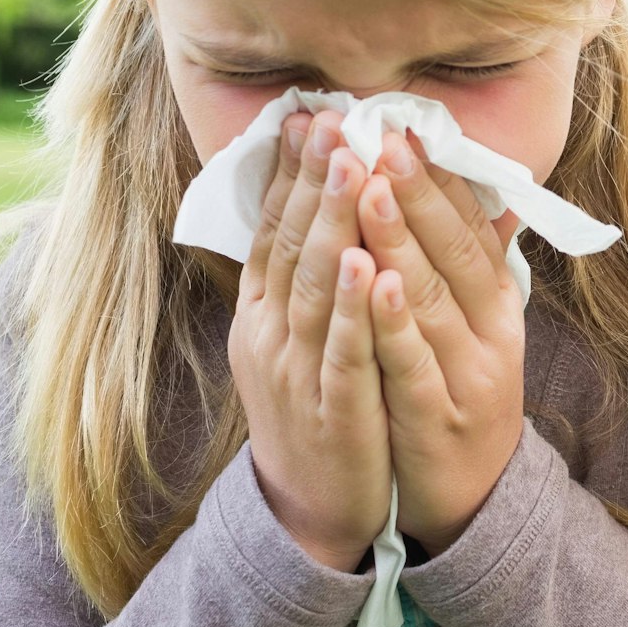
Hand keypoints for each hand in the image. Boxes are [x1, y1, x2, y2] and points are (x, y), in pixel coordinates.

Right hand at [227, 107, 393, 571]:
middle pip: (290, 244)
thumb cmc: (318, 405)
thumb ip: (315, 271)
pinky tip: (366, 265)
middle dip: (311, 179)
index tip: (307, 115)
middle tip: (330, 119)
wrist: (312, 511)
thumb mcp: (302, 334)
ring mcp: (297, 372)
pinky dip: (353, 307)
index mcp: (261, 312)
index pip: (272, 229)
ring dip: (331, 224)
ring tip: (350, 167)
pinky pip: (343, 352)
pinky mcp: (333, 410)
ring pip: (313, 288)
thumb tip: (337, 200)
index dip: (289, 172)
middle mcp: (270, 334)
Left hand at [357, 129, 524, 555]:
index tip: (405, 127)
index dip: (440, 177)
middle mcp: (490, 332)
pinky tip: (375, 280)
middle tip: (381, 135)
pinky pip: (413, 363)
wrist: (471, 501)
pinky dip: (396, 321)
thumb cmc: (460, 396)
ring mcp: (466, 376)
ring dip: (400, 239)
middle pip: (453, 251)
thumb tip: (491, 196)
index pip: (471, 227)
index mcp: (496, 304)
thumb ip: (477, 265)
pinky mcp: (435, 418)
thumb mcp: (479, 328)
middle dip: (416, 190)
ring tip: (369, 186)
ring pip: (432, 298)